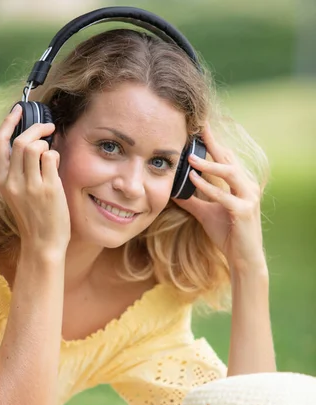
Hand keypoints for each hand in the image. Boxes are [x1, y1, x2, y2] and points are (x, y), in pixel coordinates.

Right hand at [0, 104, 70, 256]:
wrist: (42, 244)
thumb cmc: (34, 219)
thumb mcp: (17, 194)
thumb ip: (20, 171)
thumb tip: (33, 144)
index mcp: (1, 181)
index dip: (9, 122)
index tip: (19, 110)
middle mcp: (12, 181)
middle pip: (20, 141)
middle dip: (36, 128)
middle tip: (48, 128)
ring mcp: (29, 185)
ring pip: (35, 146)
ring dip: (47, 143)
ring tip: (52, 154)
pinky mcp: (47, 189)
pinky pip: (51, 157)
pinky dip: (56, 156)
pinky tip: (57, 167)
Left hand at [172, 122, 266, 271]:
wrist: (243, 258)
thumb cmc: (228, 234)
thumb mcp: (206, 214)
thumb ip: (193, 200)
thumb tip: (174, 191)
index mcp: (241, 184)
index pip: (226, 158)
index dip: (213, 142)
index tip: (199, 128)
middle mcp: (248, 187)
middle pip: (229, 158)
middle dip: (213, 142)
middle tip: (197, 128)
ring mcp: (248, 198)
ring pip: (230, 173)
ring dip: (209, 164)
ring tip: (190, 156)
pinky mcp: (243, 212)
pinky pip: (225, 196)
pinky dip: (209, 187)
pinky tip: (194, 179)